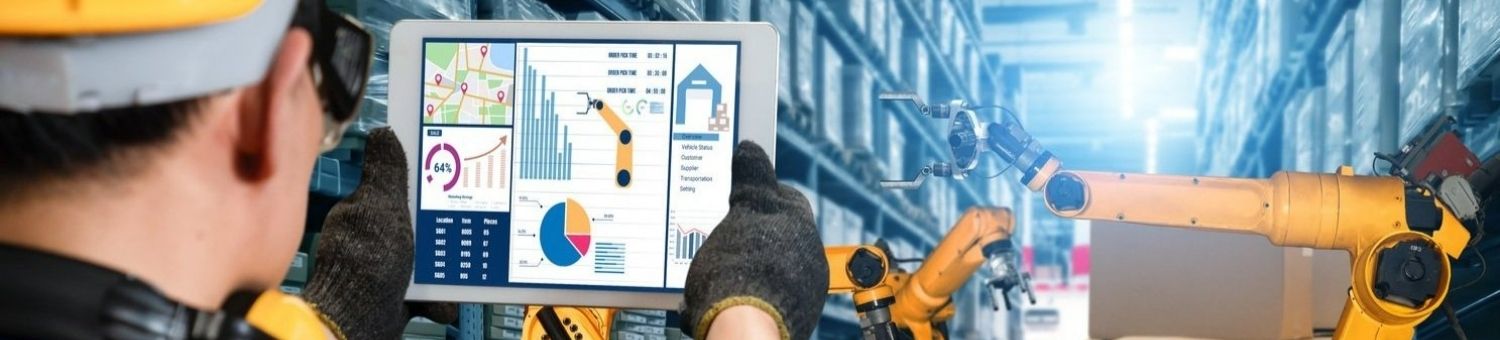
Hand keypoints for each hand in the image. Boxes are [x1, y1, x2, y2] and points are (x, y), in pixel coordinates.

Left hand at [302, 128, 454, 338]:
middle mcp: (374, 236)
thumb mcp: (381, 208)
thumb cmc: (365, 264)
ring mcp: (385, 266)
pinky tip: (442, 296)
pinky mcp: (396, 293)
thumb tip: (384, 133)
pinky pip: (427, 287)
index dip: (429, 179)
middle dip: (442, 227)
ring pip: (428, 253)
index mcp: (368, 208)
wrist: (359, 319)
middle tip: (460, 227)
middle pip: (422, 219)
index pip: (402, 184)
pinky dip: (437, 294)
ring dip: (443, 264)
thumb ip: (387, 174)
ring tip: (454, 267)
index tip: (453, 177)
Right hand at [679, 141, 827, 338]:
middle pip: (778, 234)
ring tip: (720, 273)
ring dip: (751, 266)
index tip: (736, 199)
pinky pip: (769, 296)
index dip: (757, 195)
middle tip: (723, 238)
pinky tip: (729, 298)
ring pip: (772, 266)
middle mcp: (809, 256)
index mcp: (800, 224)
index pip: (784, 197)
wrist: (744, 327)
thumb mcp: (743, 210)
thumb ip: (752, 180)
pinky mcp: (792, 315)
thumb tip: (752, 150)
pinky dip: (752, 294)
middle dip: (752, 235)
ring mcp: (803, 288)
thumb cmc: (742, 267)